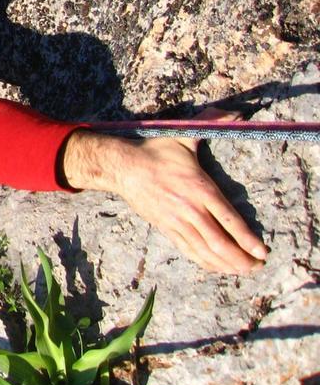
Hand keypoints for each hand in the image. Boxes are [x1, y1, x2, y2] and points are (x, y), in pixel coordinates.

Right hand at [61, 123, 266, 274]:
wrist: (122, 167)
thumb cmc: (155, 151)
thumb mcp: (184, 135)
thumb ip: (211, 123)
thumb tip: (235, 113)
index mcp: (199, 188)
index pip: (229, 219)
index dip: (247, 239)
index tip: (262, 251)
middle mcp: (190, 208)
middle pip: (220, 242)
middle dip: (242, 259)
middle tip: (257, 266)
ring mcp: (176, 221)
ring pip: (205, 250)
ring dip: (227, 264)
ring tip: (244, 270)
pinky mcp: (166, 227)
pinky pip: (189, 250)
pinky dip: (206, 263)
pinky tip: (218, 268)